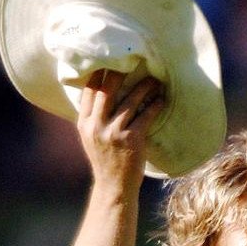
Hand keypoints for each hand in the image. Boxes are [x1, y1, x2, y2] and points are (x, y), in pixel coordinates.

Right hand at [76, 70, 164, 193]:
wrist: (114, 186)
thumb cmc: (106, 160)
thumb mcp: (91, 138)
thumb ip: (94, 118)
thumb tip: (102, 93)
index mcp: (84, 124)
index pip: (89, 91)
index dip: (99, 73)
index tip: (109, 59)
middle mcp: (97, 126)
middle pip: (107, 91)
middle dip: (120, 72)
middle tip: (133, 60)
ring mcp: (114, 133)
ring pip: (130, 101)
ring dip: (144, 87)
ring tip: (155, 79)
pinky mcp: (131, 140)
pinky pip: (145, 116)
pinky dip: (155, 105)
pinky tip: (161, 99)